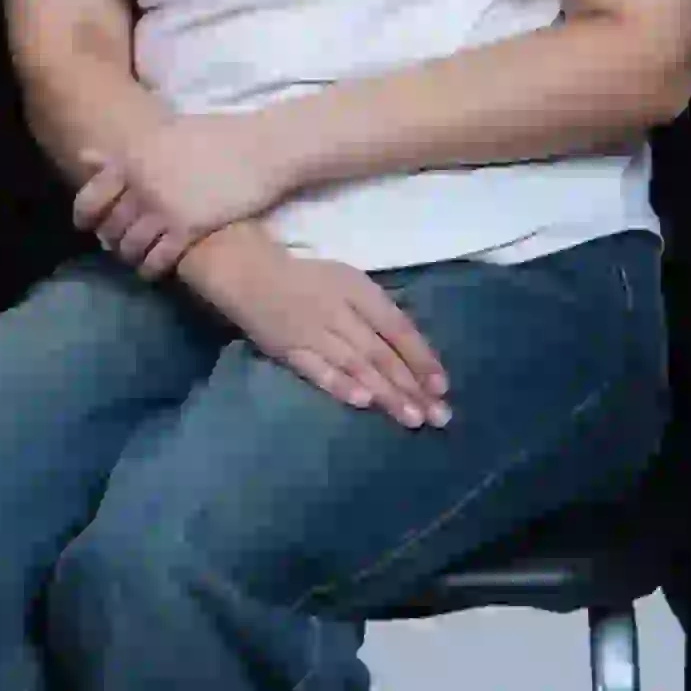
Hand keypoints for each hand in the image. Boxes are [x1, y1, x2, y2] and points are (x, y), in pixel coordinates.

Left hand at [73, 106, 297, 273]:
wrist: (261, 148)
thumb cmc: (217, 136)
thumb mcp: (164, 135)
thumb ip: (125, 152)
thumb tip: (84, 156)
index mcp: (133, 157)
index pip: (92, 196)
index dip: (85, 216)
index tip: (86, 226)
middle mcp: (141, 184)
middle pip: (111, 225)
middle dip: (111, 239)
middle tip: (116, 246)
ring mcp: (162, 207)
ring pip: (131, 245)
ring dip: (130, 257)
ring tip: (135, 260)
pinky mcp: (188, 228)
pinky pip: (158, 259)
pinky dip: (150, 269)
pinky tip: (151, 272)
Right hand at [183, 229, 450, 427]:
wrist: (248, 273)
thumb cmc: (307, 280)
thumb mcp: (349, 283)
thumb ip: (377, 314)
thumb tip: (413, 354)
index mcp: (359, 291)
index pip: (398, 328)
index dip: (421, 358)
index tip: (442, 387)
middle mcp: (340, 312)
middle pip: (381, 353)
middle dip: (411, 386)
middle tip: (437, 417)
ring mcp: (313, 333)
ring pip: (356, 366)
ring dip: (385, 393)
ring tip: (411, 417)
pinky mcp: (288, 350)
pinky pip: (317, 370)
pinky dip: (339, 384)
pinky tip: (362, 401)